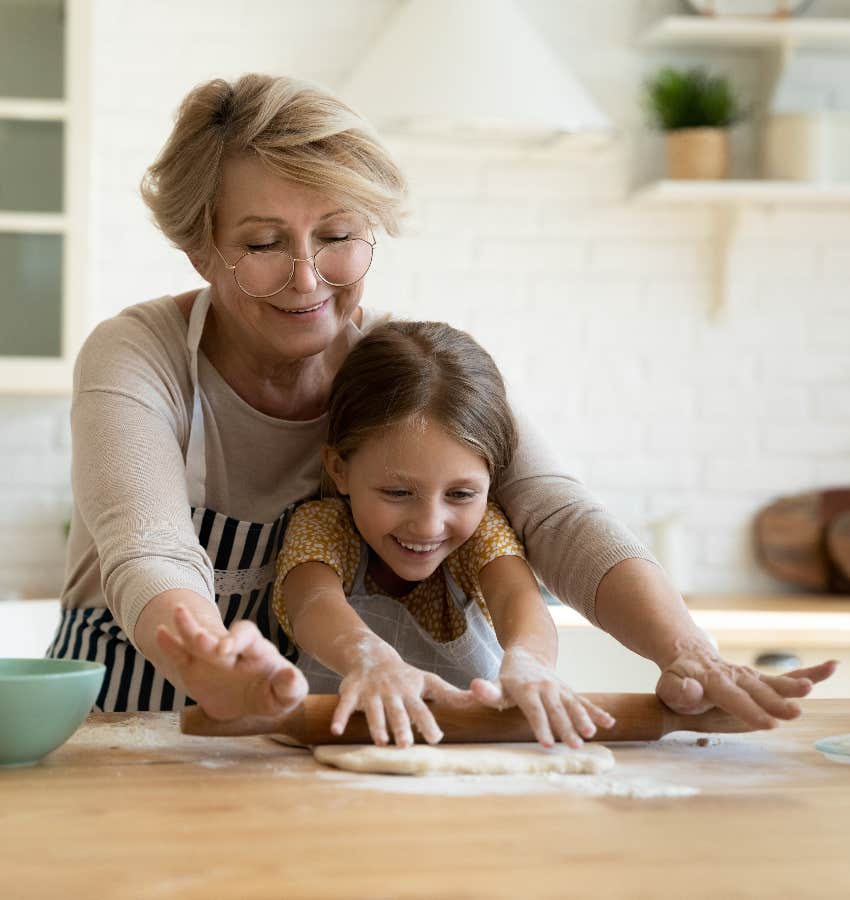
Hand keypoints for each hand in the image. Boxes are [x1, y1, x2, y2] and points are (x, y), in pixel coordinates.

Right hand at [155, 605, 307, 720]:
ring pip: (196, 639)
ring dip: (188, 627)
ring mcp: (210, 657)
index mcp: (256, 649)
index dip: (236, 638)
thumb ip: (291, 686)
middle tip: (200, 640)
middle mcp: (231, 648)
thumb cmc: (275, 692)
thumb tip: (289, 676)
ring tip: (177, 614)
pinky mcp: (194, 669)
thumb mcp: (289, 694)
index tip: (226, 649)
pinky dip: (169, 645)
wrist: (253, 701)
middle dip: (209, 637)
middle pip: (218, 636)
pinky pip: (180, 655)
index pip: (247, 635)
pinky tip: (159, 632)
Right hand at [332, 644, 463, 747]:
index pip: (421, 709)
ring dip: (376, 725)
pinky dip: (340, 716)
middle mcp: (392, 691)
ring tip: (381, 743)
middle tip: (406, 745)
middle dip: (402, 726)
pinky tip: (337, 730)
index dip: (428, 723)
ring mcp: (371, 690)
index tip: (436, 739)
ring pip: (374, 709)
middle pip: (398, 711)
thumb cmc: (404, 675)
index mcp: (410, 692)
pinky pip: (345, 703)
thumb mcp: (428, 681)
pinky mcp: (352, 689)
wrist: (371, 655)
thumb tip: (480, 700)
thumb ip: (451, 695)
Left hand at [470, 647, 615, 748]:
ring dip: (584, 720)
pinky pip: (585, 701)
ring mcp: (560, 689)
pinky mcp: (570, 691)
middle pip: (557, 711)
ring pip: (574, 705)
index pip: (534, 711)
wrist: (529, 655)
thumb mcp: (496, 683)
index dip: (541, 727)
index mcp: (526, 689)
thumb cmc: (509, 677)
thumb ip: (488, 691)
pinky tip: (609, 723)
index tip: (548, 743)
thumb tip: (474, 686)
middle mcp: (546, 688)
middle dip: (566, 728)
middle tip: (575, 747)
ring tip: (591, 735)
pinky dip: (597, 711)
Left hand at [656, 636, 838, 728]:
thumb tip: (691, 691)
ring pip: (775, 681)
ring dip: (794, 685)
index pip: (732, 697)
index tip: (769, 724)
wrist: (686, 659)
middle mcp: (735, 675)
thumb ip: (677, 691)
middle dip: (775, 701)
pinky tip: (832, 667)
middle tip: (794, 712)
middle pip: (757, 690)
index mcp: (711, 679)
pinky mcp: (761, 679)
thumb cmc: (677, 682)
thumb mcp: (668, 688)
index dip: (749, 710)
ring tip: (811, 688)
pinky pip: (787, 676)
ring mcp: (750, 676)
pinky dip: (810, 673)